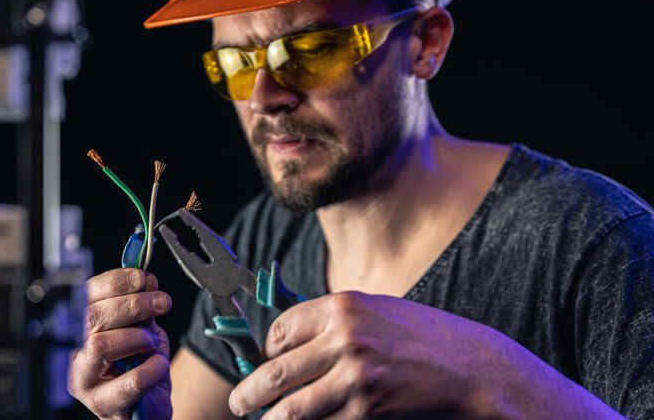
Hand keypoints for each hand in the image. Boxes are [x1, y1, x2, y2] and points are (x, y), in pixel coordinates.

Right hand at [68, 268, 172, 419]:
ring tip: (154, 342)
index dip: (115, 282)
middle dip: (133, 305)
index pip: (88, 295)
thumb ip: (144, 309)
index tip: (143, 277)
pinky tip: (158, 365)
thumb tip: (146, 279)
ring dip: (138, 337)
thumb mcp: (146, 330)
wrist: (148, 407)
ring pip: (100, 346)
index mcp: (86, 328)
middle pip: (93, 317)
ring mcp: (86, 380)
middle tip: (162, 302)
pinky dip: (151, 369)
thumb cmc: (142, 368)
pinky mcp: (103, 405)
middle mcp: (78, 352)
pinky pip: (129, 382)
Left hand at [228, 291, 530, 418]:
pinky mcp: (368, 411)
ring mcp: (355, 378)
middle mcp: (344, 339)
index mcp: (342, 306)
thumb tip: (289, 344)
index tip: (264, 361)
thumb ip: (334, 323)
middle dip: (250, 392)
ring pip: (292, 409)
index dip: (267, 349)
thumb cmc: (425, 338)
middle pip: (277, 371)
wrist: (474, 370)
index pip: (281, 330)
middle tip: (239, 402)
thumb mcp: (377, 312)